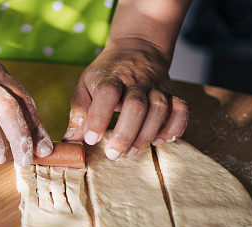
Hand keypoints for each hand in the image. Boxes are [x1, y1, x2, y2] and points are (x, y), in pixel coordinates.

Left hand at [63, 37, 188, 158]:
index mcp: (110, 78)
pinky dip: (174, 129)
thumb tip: (69, 141)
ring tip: (130, 151)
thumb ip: (78, 114)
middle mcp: (136, 82)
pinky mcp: (172, 94)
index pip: (107, 93)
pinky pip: (181, 111)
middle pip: (136, 106)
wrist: (137, 47)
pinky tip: (159, 140)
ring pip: (159, 110)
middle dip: (125, 134)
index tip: (92, 138)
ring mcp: (156, 88)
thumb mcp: (85, 87)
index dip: (99, 117)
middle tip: (113, 154)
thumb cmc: (107, 75)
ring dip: (146, 135)